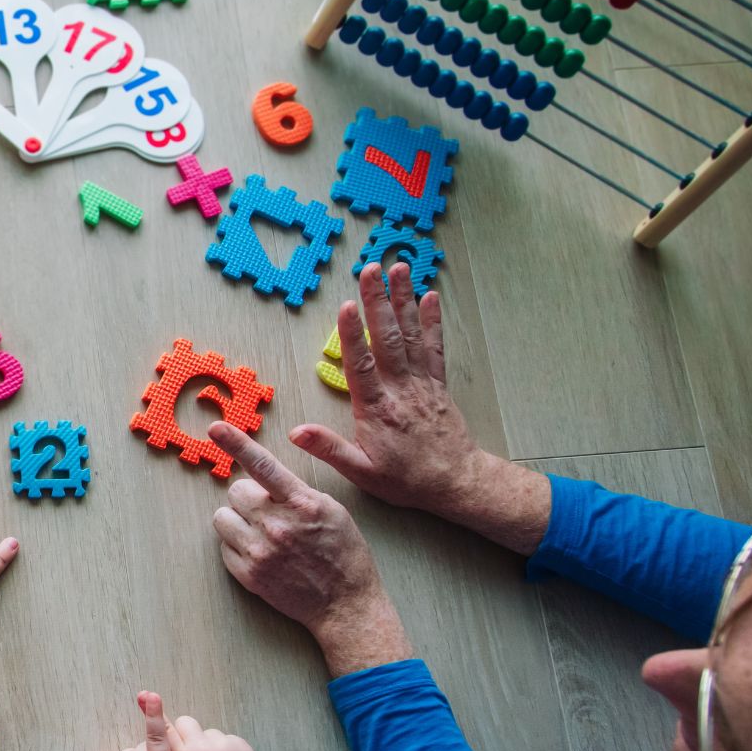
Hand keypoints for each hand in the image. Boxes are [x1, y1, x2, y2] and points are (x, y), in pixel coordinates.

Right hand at [166, 715, 258, 750]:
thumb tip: (171, 743)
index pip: (166, 731)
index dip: (157, 716)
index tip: (147, 698)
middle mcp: (199, 748)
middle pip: (186, 722)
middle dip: (188, 731)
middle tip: (195, 747)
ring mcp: (221, 743)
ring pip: (209, 732)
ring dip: (210, 743)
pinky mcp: (238, 742)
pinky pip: (227, 739)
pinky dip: (227, 748)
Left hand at [208, 423, 412, 676]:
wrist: (346, 605)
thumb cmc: (344, 555)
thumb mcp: (332, 511)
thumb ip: (298, 493)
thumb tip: (267, 480)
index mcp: (302, 503)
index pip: (263, 465)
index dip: (237, 443)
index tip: (217, 428)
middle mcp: (277, 525)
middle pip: (235, 491)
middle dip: (248, 498)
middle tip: (267, 513)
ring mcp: (260, 551)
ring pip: (223, 518)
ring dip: (237, 521)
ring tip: (261, 533)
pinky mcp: (248, 574)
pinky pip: (224, 547)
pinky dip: (237, 547)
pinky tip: (261, 555)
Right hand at [289, 264, 548, 553]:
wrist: (455, 482)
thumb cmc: (405, 479)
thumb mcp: (361, 472)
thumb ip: (329, 449)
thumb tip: (296, 432)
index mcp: (378, 409)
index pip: (362, 365)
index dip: (352, 335)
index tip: (346, 307)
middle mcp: (400, 389)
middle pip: (386, 338)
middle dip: (378, 302)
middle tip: (371, 270)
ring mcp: (421, 383)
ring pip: (410, 335)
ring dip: (403, 300)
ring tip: (398, 268)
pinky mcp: (437, 383)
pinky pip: (434, 346)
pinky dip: (431, 320)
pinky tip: (429, 296)